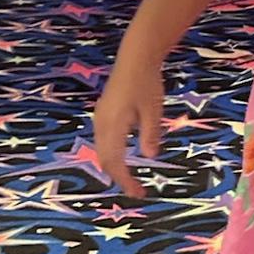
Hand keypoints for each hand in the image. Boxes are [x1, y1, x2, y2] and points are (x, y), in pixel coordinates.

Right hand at [94, 61, 165, 198]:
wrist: (134, 60)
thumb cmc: (147, 83)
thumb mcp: (153, 110)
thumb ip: (150, 133)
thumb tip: (150, 156)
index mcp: (113, 124)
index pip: (115, 160)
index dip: (125, 179)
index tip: (138, 193)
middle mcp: (101, 123)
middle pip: (105, 159)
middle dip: (119, 178)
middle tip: (137, 192)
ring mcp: (100, 118)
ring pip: (102, 151)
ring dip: (114, 168)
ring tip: (130, 181)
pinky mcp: (103, 114)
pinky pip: (103, 142)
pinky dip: (111, 156)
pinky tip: (123, 162)